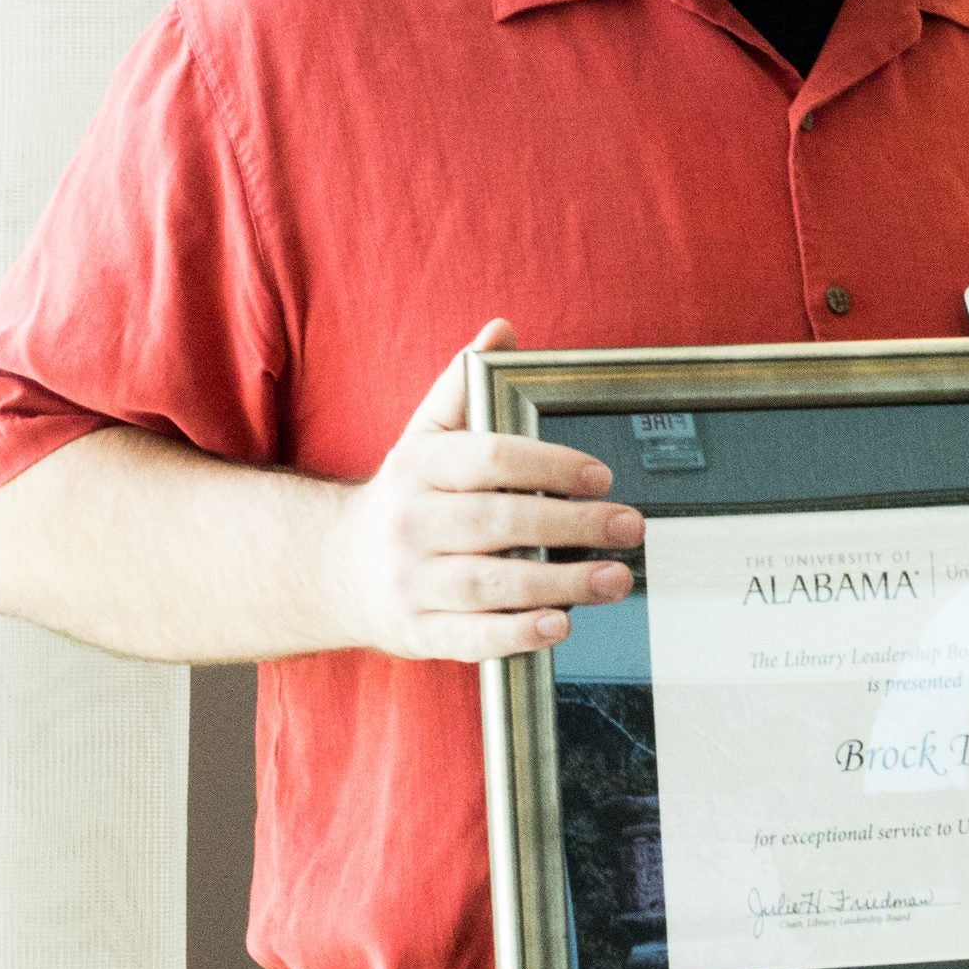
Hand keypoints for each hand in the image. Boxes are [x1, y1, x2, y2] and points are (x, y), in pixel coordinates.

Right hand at [318, 321, 642, 659]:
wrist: (336, 569)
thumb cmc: (407, 496)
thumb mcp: (425, 436)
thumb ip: (464, 386)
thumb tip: (501, 331)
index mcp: (419, 468)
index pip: (491, 459)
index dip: (551, 466)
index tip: (602, 477)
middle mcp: (411, 523)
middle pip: (500, 522)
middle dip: (573, 525)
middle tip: (632, 527)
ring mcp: (412, 581)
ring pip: (492, 583)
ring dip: (561, 583)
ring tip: (618, 578)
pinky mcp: (418, 630)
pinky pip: (470, 637)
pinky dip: (516, 635)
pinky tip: (560, 626)